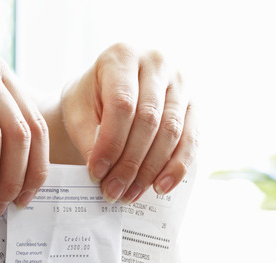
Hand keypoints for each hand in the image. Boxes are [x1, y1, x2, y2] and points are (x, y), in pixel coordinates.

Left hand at [58, 43, 197, 202]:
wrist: (114, 85)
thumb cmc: (94, 96)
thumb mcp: (80, 107)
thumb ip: (87, 135)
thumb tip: (101, 171)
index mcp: (123, 55)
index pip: (122, 104)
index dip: (110, 142)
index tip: (96, 173)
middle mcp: (158, 63)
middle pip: (149, 120)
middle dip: (130, 162)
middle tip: (114, 191)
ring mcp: (182, 83)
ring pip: (171, 132)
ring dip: (151, 169)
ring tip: (132, 194)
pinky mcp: (195, 105)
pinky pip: (191, 140)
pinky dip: (177, 167)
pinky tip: (161, 187)